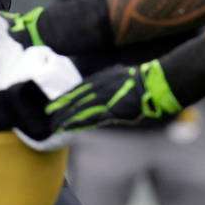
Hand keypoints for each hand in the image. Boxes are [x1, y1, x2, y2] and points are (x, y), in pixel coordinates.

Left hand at [45, 59, 179, 132]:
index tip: (52, 105)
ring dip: (65, 118)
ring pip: (79, 110)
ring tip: (54, 126)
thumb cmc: (142, 81)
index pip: (76, 90)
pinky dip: (78, 124)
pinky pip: (91, 119)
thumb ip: (107, 82)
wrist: (156, 84)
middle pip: (74, 100)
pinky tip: (69, 129)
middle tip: (47, 117)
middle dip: (60, 109)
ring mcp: (105, 100)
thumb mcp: (119, 75)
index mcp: (101, 80)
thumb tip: (100, 85)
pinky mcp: (112, 112)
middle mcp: (99, 89)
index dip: (64, 99)